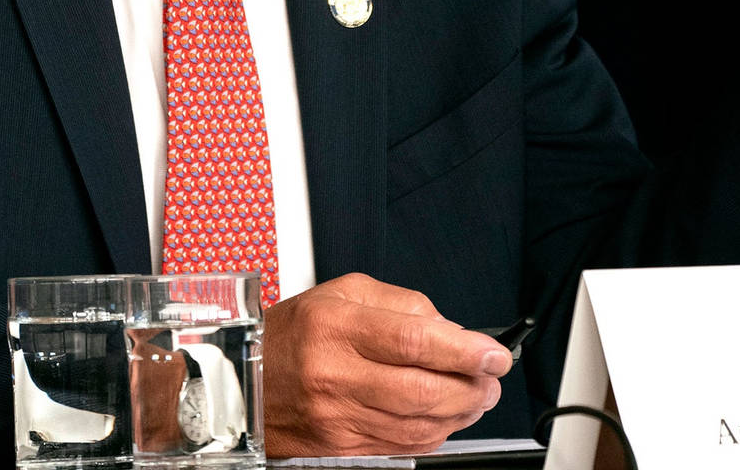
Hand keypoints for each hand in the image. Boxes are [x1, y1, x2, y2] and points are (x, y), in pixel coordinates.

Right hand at [262, 273, 511, 456]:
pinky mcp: (343, 446)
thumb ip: (401, 303)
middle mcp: (335, 373)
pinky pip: (404, 446)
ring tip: (477, 395)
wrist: (246, 381)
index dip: (464, 349)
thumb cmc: (293, 334)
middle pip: (423, 388)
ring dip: (462, 412)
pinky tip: (447, 416)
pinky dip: (436, 434)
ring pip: (419, 424)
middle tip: (492, 377)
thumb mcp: (342, 292)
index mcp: (336, 326)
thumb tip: (449, 328)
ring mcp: (339, 416)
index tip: (493, 353)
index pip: (414, 339)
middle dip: (472, 386)